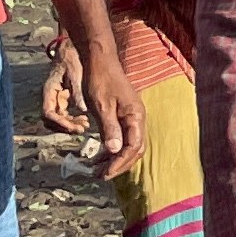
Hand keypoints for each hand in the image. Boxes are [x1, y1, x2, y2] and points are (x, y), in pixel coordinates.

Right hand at [36, 39, 89, 135]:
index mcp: (48, 90)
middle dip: (65, 126)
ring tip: (85, 125)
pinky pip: (63, 113)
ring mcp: (54, 98)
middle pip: (50, 120)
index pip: (48, 114)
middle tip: (82, 128)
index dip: (60, 123)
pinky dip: (71, 119)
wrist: (70, 46)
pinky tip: (84, 118)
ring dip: (68, 124)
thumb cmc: (71, 58)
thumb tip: (82, 109)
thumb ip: (77, 91)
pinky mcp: (61, 98)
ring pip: (56, 119)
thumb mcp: (75, 73)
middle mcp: (48, 96)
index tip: (74, 126)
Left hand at [73, 48, 146, 183]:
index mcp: (135, 115)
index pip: (133, 147)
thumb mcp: (102, 105)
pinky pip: (124, 137)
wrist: (100, 60)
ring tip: (98, 168)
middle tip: (99, 175)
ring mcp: (132, 116)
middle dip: (119, 165)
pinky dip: (113, 148)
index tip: (103, 174)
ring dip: (116, 158)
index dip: (118, 163)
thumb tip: (113, 151)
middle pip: (135, 149)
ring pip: (130, 145)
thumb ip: (109, 128)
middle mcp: (138, 117)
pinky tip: (100, 153)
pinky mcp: (124, 114)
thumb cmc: (100, 80)